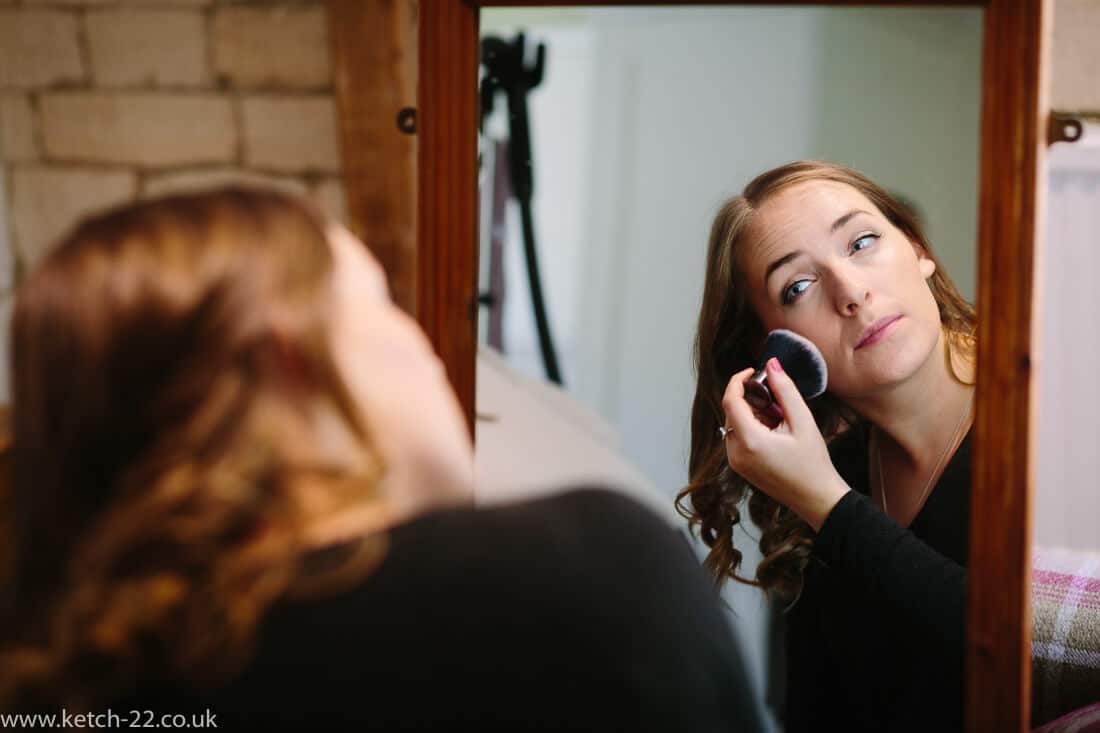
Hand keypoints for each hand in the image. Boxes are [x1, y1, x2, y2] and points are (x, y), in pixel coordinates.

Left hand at [720, 358, 848, 530]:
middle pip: (732, 411)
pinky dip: (753, 428)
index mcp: (749, 441)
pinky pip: (738, 437)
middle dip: (752, 399)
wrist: (817, 499)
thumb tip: (771, 365)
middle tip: (779, 401)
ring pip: (735, 423)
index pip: (731, 400)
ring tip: (782, 422)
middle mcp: (735, 453)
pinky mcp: (740, 466)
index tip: (754, 371)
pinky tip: (776, 434)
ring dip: (754, 414)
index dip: (739, 380)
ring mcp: (735, 462)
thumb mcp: (803, 421)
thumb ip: (785, 390)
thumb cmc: (813, 464)